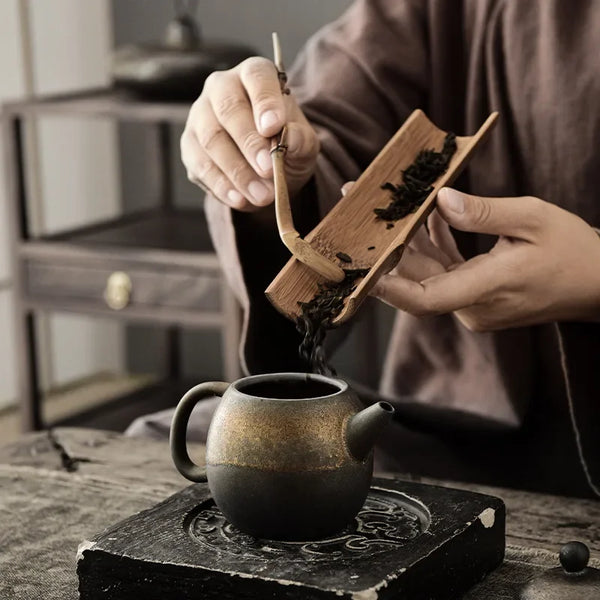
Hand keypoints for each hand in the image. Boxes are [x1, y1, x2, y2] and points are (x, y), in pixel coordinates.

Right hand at [180, 57, 318, 210]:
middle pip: (229, 109)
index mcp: (254, 76)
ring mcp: (200, 115)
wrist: (268, 168)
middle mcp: (221, 88)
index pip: (256, 77)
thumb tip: (291, 138)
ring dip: (238, 171)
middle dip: (249, 142)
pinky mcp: (189, 145)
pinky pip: (200, 164)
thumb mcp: (304, 144)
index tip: (273, 127)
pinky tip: (240, 199)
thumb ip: (300, 139)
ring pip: (212, 139)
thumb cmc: (287, 144)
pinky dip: (221, 185)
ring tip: (262, 195)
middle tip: (268, 169)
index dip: (264, 101)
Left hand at [369, 188, 599, 330]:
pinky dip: (434, 244)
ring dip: (408, 242)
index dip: (390, 288)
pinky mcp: (475, 297)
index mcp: (487, 289)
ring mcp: (472, 304)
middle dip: (387, 248)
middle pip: (417, 279)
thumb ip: (483, 212)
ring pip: (428, 273)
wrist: (599, 283)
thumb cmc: (573, 252)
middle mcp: (472, 306)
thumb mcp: (532, 219)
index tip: (362, 271)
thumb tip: (440, 201)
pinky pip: (445, 270)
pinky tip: (428, 217)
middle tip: (360, 216)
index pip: (426, 298)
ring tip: (385, 209)